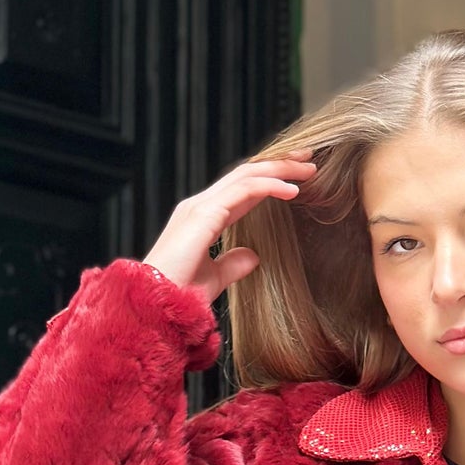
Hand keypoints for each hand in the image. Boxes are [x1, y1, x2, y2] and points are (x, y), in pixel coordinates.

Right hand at [143, 148, 317, 303]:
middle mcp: (200, 205)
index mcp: (203, 217)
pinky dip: (270, 186)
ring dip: (279, 169)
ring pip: (246, 175)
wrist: (156, 304)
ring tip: (308, 170)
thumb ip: (233, 264)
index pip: (242, 188)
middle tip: (308, 161)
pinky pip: (244, 190)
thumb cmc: (179, 294)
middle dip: (278, 165)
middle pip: (246, 174)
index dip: (269, 180)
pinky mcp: (204, 214)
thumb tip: (253, 256)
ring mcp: (200, 206)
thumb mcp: (215, 277)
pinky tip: (292, 191)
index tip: (297, 179)